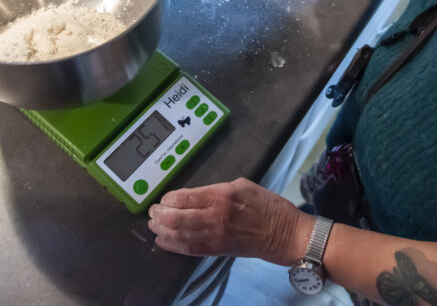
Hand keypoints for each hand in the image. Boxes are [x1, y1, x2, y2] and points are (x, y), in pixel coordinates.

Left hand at [148, 178, 309, 263]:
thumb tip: (195, 195)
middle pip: (177, 218)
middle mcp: (215, 216)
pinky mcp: (217, 250)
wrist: (283, 233)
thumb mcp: (242, 185)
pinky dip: (173, 245)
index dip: (168, 199)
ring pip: (179, 235)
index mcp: (221, 195)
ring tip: (154, 226)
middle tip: (152, 212)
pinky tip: (164, 241)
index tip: (163, 198)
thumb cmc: (266, 206)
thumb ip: (216, 190)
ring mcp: (215, 236)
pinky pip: (189, 249)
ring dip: (162, 230)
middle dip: (160, 215)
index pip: (184, 197)